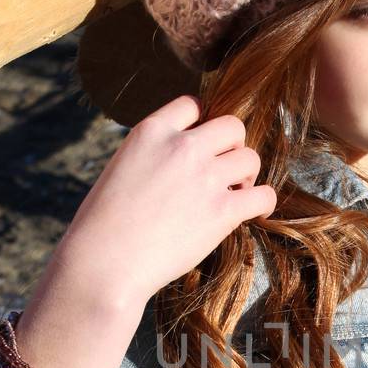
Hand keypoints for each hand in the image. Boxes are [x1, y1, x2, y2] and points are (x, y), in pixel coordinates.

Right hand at [58, 95, 277, 310]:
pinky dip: (264, 203)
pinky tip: (255, 213)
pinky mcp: (222, 211)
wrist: (104, 262)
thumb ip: (154, 155)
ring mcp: (205, 177)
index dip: (203, 124)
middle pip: (232, 126)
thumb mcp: (122, 167)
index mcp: (152, 131)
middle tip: (224, 171)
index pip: (193, 105)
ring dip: (247, 176)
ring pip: (251, 158)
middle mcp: (182, 147)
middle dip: (232, 147)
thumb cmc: (103, 224)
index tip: (204, 144)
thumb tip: (182, 162)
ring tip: (235, 194)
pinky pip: (263, 195)